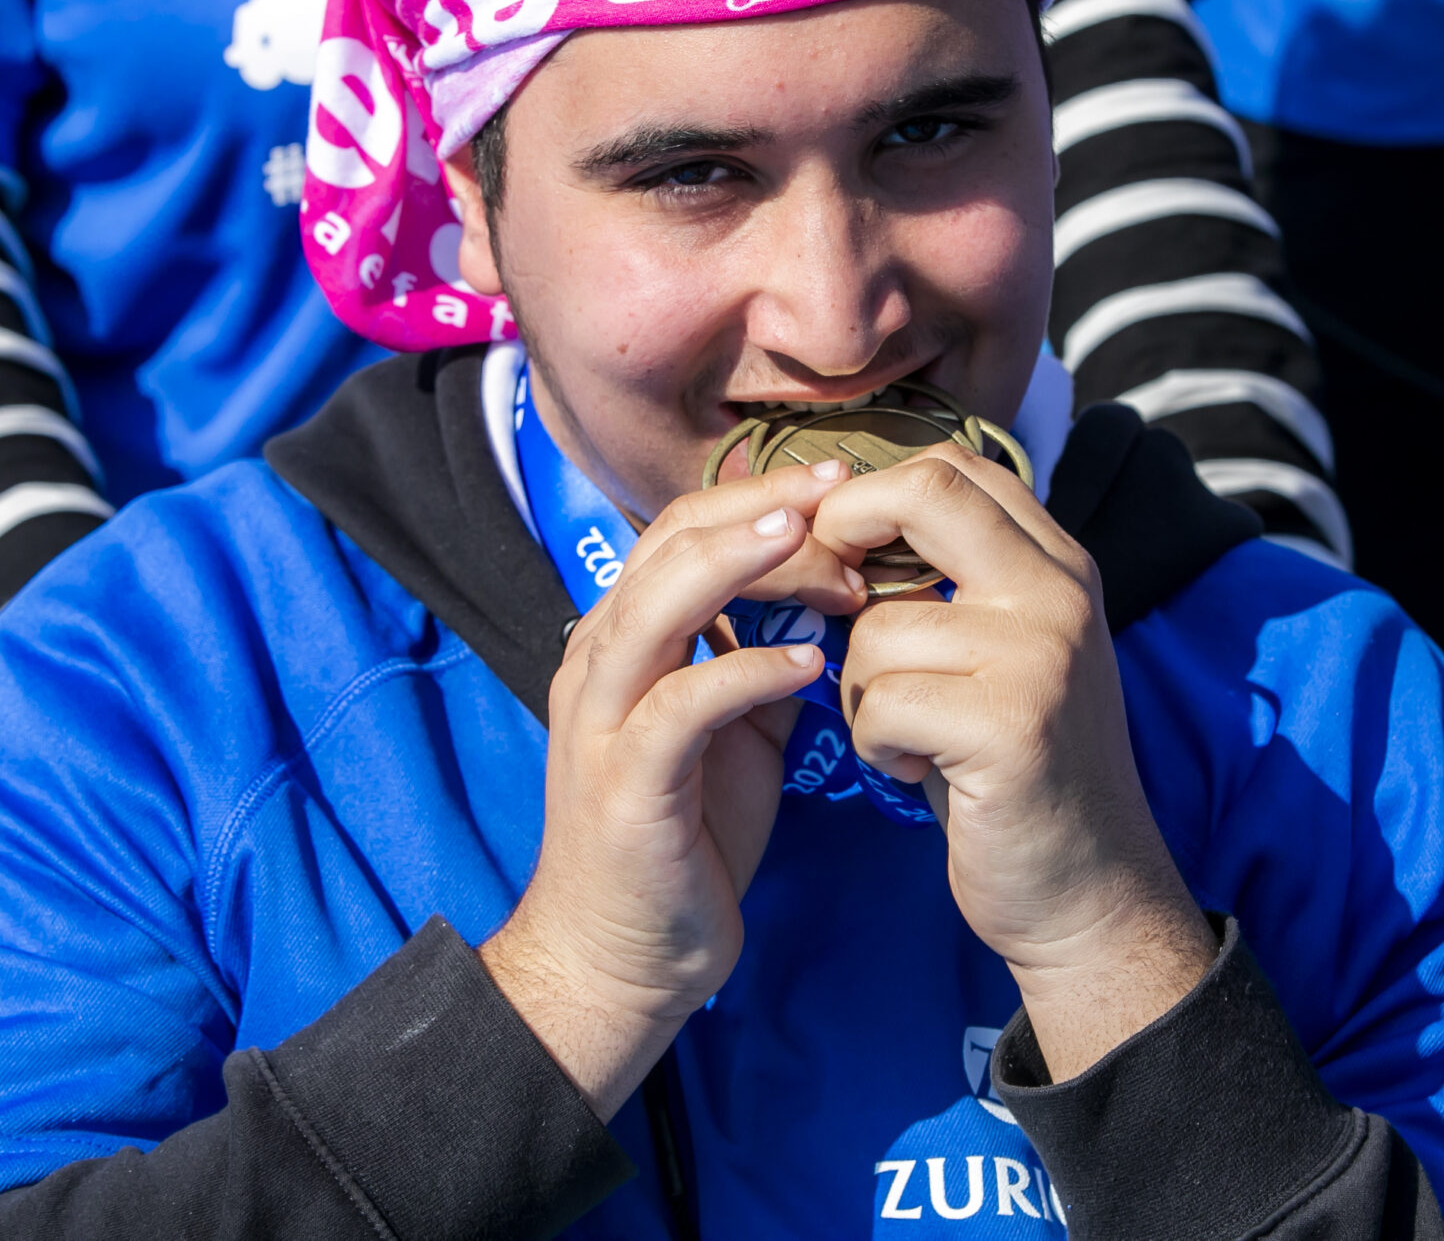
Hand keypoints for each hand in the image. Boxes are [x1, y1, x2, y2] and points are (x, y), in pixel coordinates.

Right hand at [479, 460, 864, 1116]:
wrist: (621, 959)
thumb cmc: (684, 841)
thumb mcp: (736, 731)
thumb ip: (764, 658)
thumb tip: (829, 598)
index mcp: (625, 641)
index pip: (682, 531)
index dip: (760, 496)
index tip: (841, 485)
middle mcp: (600, 663)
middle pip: (670, 545)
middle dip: (760, 508)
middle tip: (842, 489)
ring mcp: (604, 720)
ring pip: (659, 605)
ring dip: (741, 564)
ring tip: (817, 542)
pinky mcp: (625, 783)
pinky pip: (680, 706)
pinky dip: (744, 672)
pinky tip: (808, 664)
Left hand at [818, 451, 1215, 1078]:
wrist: (1089, 892)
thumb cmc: (1015, 771)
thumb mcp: (1002, 652)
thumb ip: (953, 582)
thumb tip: (835, 515)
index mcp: (1057, 564)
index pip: (952, 467)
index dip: (869, 490)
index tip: (830, 547)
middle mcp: (1060, 592)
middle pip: (924, 492)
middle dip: (844, 537)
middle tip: (828, 606)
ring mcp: (1042, 654)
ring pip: (878, 626)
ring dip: (861, 692)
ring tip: (906, 735)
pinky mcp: (1012, 725)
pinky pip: (883, 702)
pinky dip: (876, 744)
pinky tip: (915, 771)